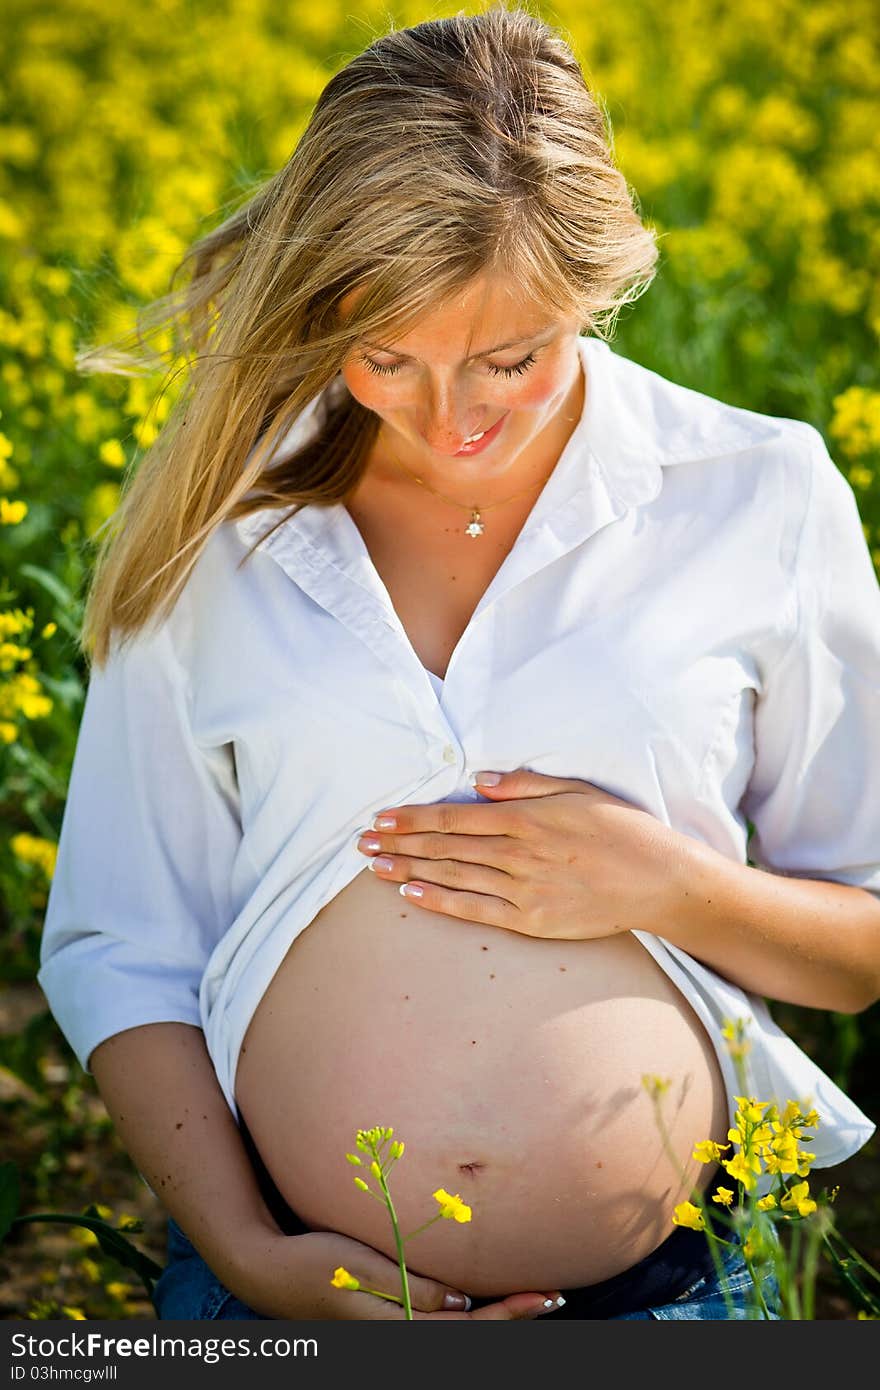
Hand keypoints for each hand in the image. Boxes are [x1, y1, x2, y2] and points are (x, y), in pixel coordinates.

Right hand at [233, 1228, 562, 1319]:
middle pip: (468, 1336)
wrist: (267, 1271)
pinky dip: (465, 1314)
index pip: (468, 1329)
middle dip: (511, 1317)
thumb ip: (411, 1286)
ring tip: (529, 1299)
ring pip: (455, 1332)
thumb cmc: (313, 1264)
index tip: (545, 1295)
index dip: (510, 1313)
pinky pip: (434, 1322)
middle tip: (553, 1296)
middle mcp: (398, 1336)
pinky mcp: (384, 1320)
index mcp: (397, 1329)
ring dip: (492, 1317)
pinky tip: (477, 1299)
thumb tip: (461, 1305)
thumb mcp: (362, 1269)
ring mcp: (391, 1331)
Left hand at [356, 767, 692, 940]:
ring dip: (408, 871)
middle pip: (444, 846)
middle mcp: (517, 853)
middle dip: (399, 844)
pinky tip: (411, 895)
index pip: (454, 817)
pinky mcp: (531, 920)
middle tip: (361, 842)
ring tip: (373, 867)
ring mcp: (522, 890)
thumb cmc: (622, 830)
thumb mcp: (577, 792)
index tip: (381, 817)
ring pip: (452, 876)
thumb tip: (478, 783)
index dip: (412, 818)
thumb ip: (526, 786)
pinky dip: (440, 901)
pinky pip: (475, 910)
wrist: (660, 880)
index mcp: (525, 819)